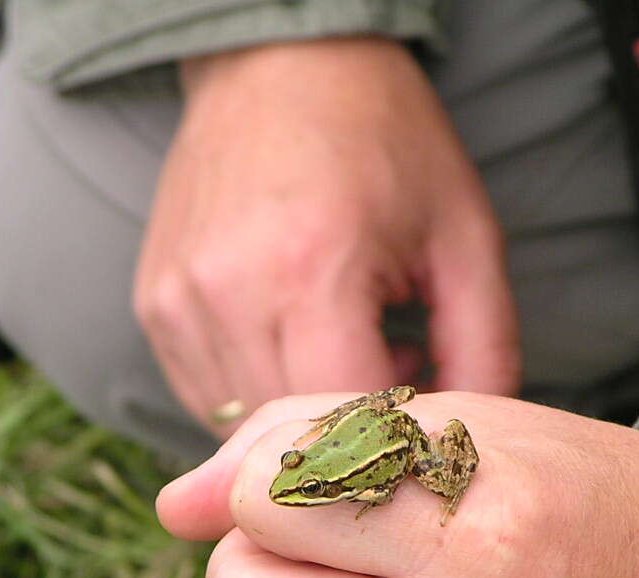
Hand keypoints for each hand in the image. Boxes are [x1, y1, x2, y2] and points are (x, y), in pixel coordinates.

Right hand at [134, 39, 518, 437]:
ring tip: (346, 343)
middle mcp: (228, 293)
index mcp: (311, 270)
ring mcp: (178, 303)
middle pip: (290, 445)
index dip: (393, 450)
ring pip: (240, 433)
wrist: (278, 65)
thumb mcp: (464, 235)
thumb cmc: (384, 143)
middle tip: (396, 370)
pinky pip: (206, 399)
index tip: (423, 422)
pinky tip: (294, 340)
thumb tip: (465, 449)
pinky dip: (255, 396)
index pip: (345, 430)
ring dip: (298, 423)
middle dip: (350, 440)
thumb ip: (485, 348)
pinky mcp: (154, 307)